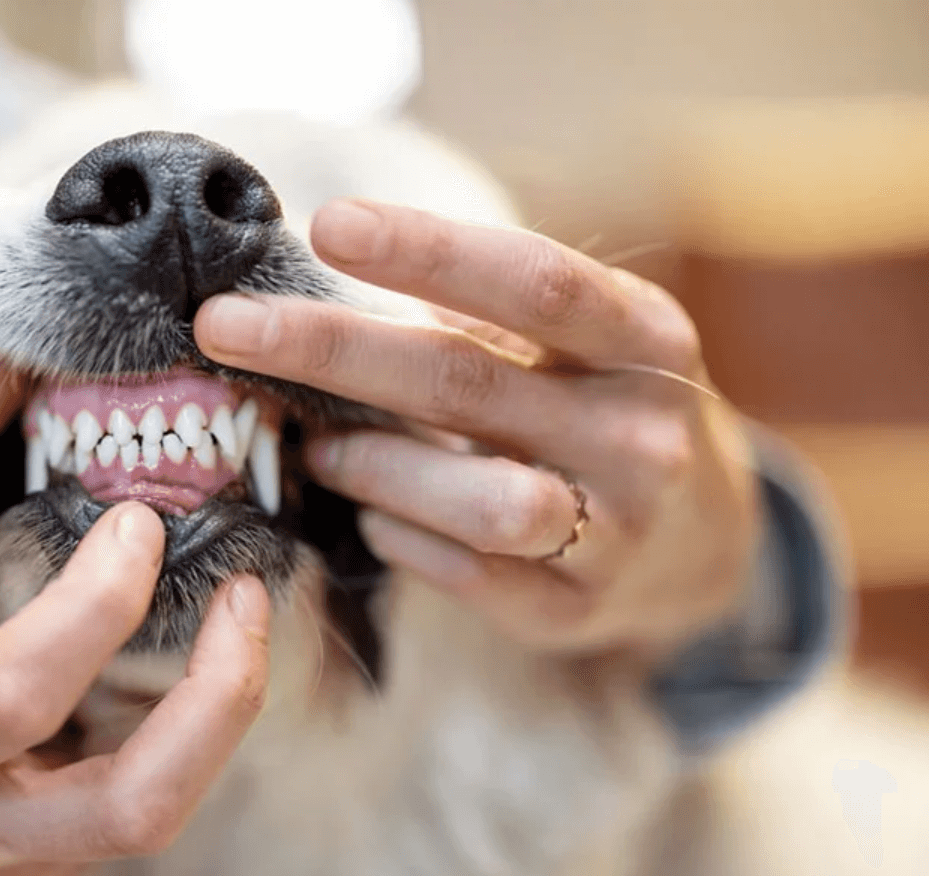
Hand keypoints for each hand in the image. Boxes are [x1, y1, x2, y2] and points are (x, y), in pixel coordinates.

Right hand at [0, 361, 271, 874]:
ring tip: (242, 608)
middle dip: (214, 700)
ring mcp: (19, 849)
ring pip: (159, 815)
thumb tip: (7, 366)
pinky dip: (199, 721)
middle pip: (129, 810)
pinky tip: (205, 641)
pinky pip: (152, 795)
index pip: (6, 700)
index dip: (90, 610)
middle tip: (244, 591)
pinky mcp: (58, 841)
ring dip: (224, 712)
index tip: (136, 521)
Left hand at [194, 199, 757, 653]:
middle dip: (330, 350)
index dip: (429, 250)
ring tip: (316, 447)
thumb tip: (325, 261)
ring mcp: (617, 532)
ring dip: (370, 465)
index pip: (534, 282)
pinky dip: (398, 537)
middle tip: (224, 327)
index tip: (327, 223)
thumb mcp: (579, 342)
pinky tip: (373, 515)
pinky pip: (463, 574)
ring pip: (475, 499)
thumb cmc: (600, 406)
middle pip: (466, 382)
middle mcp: (642, 433)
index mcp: (646, 340)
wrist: (704, 541)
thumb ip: (480, 309)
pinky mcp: (574, 609)